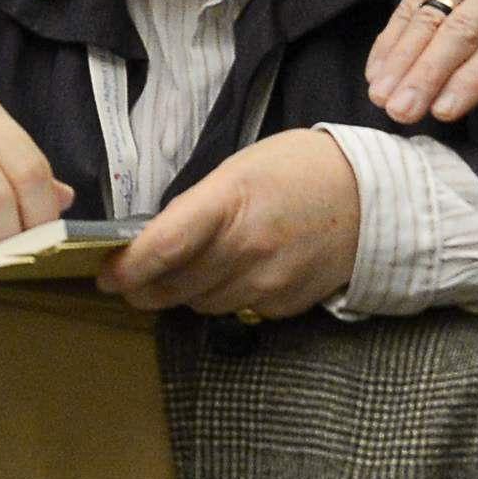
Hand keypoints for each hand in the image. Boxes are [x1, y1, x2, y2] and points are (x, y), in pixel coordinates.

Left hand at [99, 129, 363, 317]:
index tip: (106, 273)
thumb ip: (197, 207)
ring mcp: (268, 282)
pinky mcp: (284, 304)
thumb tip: (155, 241)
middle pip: (174, 286)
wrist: (371, 198)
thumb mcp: (238, 170)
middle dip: (143, 287)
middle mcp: (247, 250)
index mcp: (229, 205)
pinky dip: (222, 297)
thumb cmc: (298, 170)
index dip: (128, 268)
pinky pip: (235, 309)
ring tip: (183, 270)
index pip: (164, 248)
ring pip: (199, 304)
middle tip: (128, 278)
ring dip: (181, 292)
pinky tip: (231, 272)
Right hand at [363, 0, 477, 127]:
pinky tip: (376, 66)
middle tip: (402, 111)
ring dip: (401, 60)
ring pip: (428, 19)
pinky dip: (391, 38)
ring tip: (381, 95)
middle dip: (427, 75)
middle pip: (458, 34)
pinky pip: (409, 3)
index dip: (472, 78)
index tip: (445, 110)